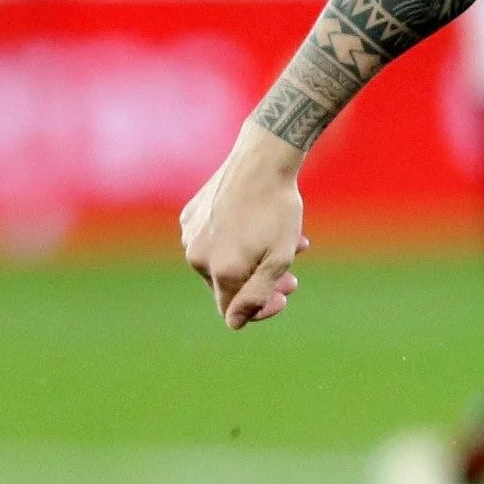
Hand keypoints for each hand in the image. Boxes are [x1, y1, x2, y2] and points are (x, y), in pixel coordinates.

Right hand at [180, 131, 310, 327]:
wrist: (262, 160)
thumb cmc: (277, 209)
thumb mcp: (277, 259)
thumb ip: (255, 295)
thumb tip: (234, 324)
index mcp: (219, 270)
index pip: (231, 310)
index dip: (259, 310)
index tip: (283, 297)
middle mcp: (197, 255)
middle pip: (228, 285)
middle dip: (261, 283)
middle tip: (292, 277)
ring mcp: (191, 233)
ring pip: (223, 260)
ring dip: (254, 260)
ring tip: (288, 245)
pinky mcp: (191, 215)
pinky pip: (214, 238)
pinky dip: (237, 240)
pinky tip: (262, 227)